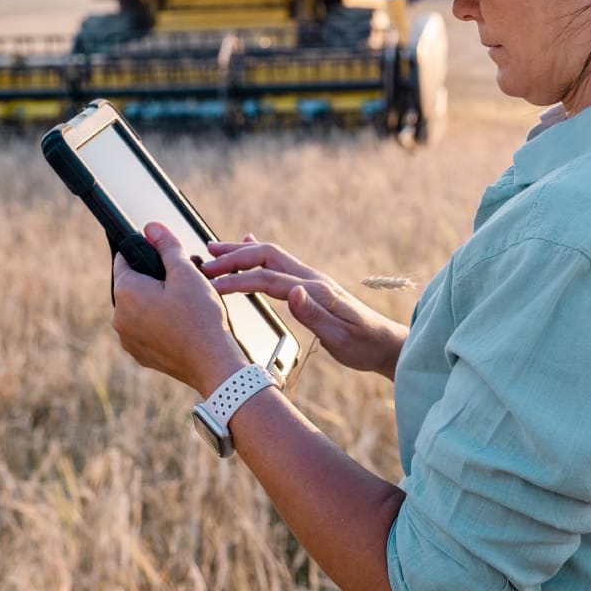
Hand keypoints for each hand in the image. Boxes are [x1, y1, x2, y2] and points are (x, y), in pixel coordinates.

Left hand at [112, 222, 247, 395]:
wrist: (212, 362)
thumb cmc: (200, 317)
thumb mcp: (186, 272)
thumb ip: (166, 246)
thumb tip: (151, 227)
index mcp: (126, 292)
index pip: (125, 258)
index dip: (147, 252)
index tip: (165, 255)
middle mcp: (119, 317)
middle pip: (134, 284)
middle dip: (156, 278)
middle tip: (184, 280)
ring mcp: (128, 339)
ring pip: (140, 307)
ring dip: (158, 300)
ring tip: (187, 303)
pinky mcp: (140, 354)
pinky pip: (146, 329)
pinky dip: (160, 322)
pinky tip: (183, 323)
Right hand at [202, 239, 407, 379]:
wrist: (385, 343)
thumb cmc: (364, 345)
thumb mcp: (341, 338)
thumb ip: (315, 315)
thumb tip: (292, 293)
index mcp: (315, 290)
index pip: (268, 279)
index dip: (238, 280)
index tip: (211, 285)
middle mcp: (311, 279)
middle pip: (267, 256)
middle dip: (234, 257)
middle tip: (205, 262)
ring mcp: (310, 280)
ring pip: (271, 257)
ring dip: (242, 252)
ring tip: (214, 249)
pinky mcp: (310, 287)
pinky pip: (279, 264)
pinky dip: (258, 254)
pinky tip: (248, 245)